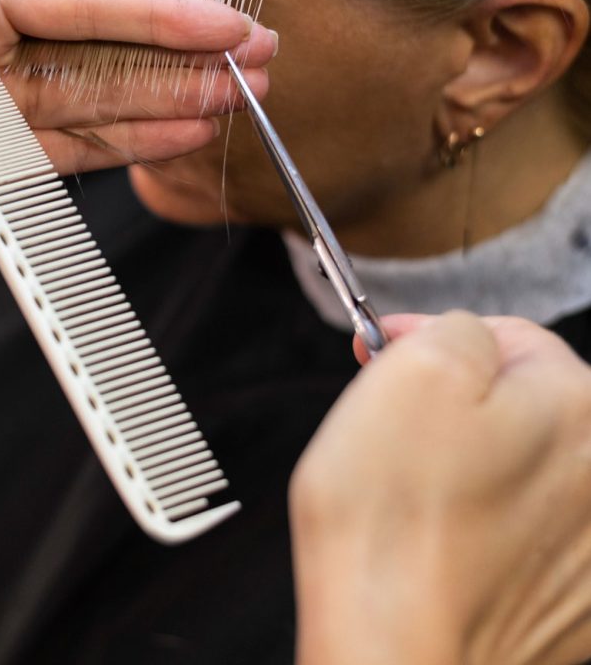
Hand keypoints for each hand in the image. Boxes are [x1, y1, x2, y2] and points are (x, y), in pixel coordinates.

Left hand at [0, 0, 272, 318]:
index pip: (86, 3)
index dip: (162, 13)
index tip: (227, 21)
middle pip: (112, 55)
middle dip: (187, 58)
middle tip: (257, 62)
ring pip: (105, 107)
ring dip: (172, 104)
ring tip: (236, 103)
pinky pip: (73, 157)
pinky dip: (127, 151)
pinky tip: (174, 140)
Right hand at [290, 312, 590, 664]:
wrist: (391, 654)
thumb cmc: (394, 524)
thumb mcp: (414, 371)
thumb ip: (457, 327)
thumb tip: (467, 336)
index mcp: (577, 406)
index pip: (510, 334)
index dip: (436, 338)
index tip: (389, 354)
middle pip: (522, 403)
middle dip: (457, 401)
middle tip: (392, 421)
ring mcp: (589, 546)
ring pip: (519, 467)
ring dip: (467, 463)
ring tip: (409, 490)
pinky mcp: (569, 602)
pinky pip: (521, 534)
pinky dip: (480, 525)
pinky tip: (435, 540)